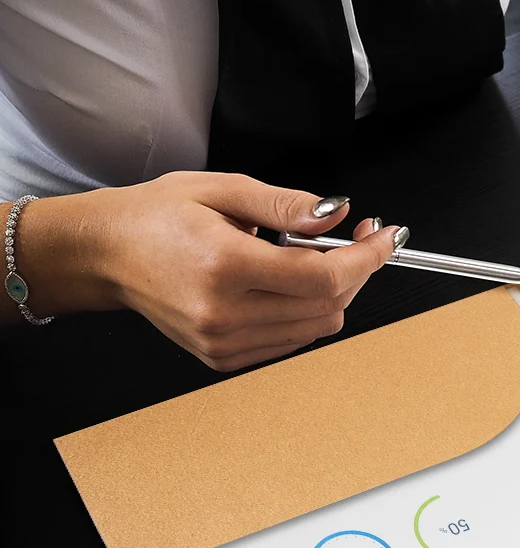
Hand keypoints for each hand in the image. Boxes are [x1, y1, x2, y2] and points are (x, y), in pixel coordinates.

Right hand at [11, 172, 399, 369]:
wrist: (105, 255)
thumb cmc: (156, 217)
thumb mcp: (223, 189)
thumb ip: (287, 205)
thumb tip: (337, 214)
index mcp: (225, 266)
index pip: (324, 277)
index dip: (367, 257)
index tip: (386, 236)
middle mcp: (224, 313)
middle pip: (329, 305)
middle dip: (358, 269)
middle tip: (358, 234)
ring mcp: (223, 342)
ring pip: (317, 327)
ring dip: (335, 291)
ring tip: (317, 255)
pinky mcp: (222, 358)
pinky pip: (293, 340)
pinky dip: (308, 311)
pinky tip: (291, 281)